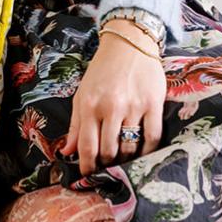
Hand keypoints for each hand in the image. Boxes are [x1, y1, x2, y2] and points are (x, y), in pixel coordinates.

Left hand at [59, 20, 165, 175]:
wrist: (129, 44)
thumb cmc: (102, 71)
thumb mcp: (82, 94)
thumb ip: (76, 125)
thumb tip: (68, 152)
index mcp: (89, 105)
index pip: (87, 147)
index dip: (88, 167)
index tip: (89, 178)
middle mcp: (110, 107)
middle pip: (109, 151)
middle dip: (107, 165)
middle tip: (108, 171)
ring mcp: (133, 106)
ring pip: (131, 147)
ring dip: (127, 160)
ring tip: (124, 163)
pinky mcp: (154, 104)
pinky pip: (152, 137)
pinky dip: (148, 151)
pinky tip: (143, 155)